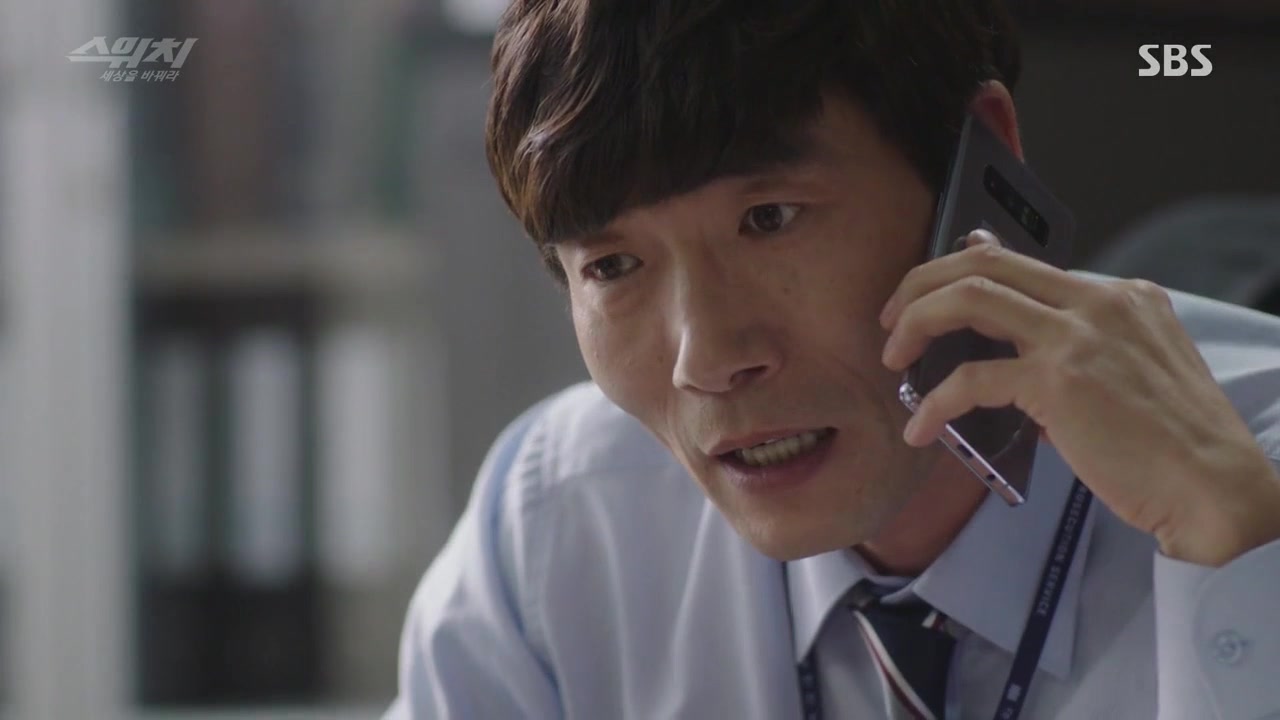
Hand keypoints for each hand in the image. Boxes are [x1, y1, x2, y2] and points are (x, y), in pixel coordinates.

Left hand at [879, 229, 1279, 566]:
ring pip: (969, 297)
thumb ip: (1074, 349)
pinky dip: (935, 403)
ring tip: (895, 358)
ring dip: (916, 323)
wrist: (1214, 488)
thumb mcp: (1131, 372)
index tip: (927, 298)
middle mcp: (1099, 300)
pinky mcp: (1059, 381)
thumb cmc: (1171, 444)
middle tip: (893, 319)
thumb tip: (1005, 346)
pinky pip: (971, 378)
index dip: (959, 273)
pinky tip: (922, 428)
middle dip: (923, 283)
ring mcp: (1079, 335)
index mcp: (1120, 294)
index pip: (1019, 262)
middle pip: (985, 261)